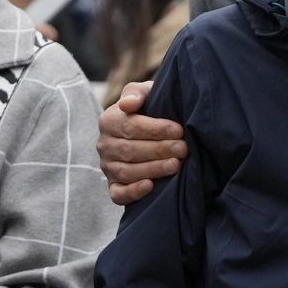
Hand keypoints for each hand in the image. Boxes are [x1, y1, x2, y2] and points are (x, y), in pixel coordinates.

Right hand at [97, 81, 185, 207]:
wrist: (148, 133)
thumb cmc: (149, 110)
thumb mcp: (144, 94)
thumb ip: (136, 92)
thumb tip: (128, 104)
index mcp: (108, 121)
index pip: (131, 126)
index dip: (156, 129)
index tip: (179, 130)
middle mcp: (104, 145)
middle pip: (130, 150)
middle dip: (159, 150)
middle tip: (183, 149)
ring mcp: (108, 168)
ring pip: (127, 172)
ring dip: (153, 169)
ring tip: (176, 165)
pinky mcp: (114, 187)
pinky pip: (118, 194)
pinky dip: (133, 192)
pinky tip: (150, 186)